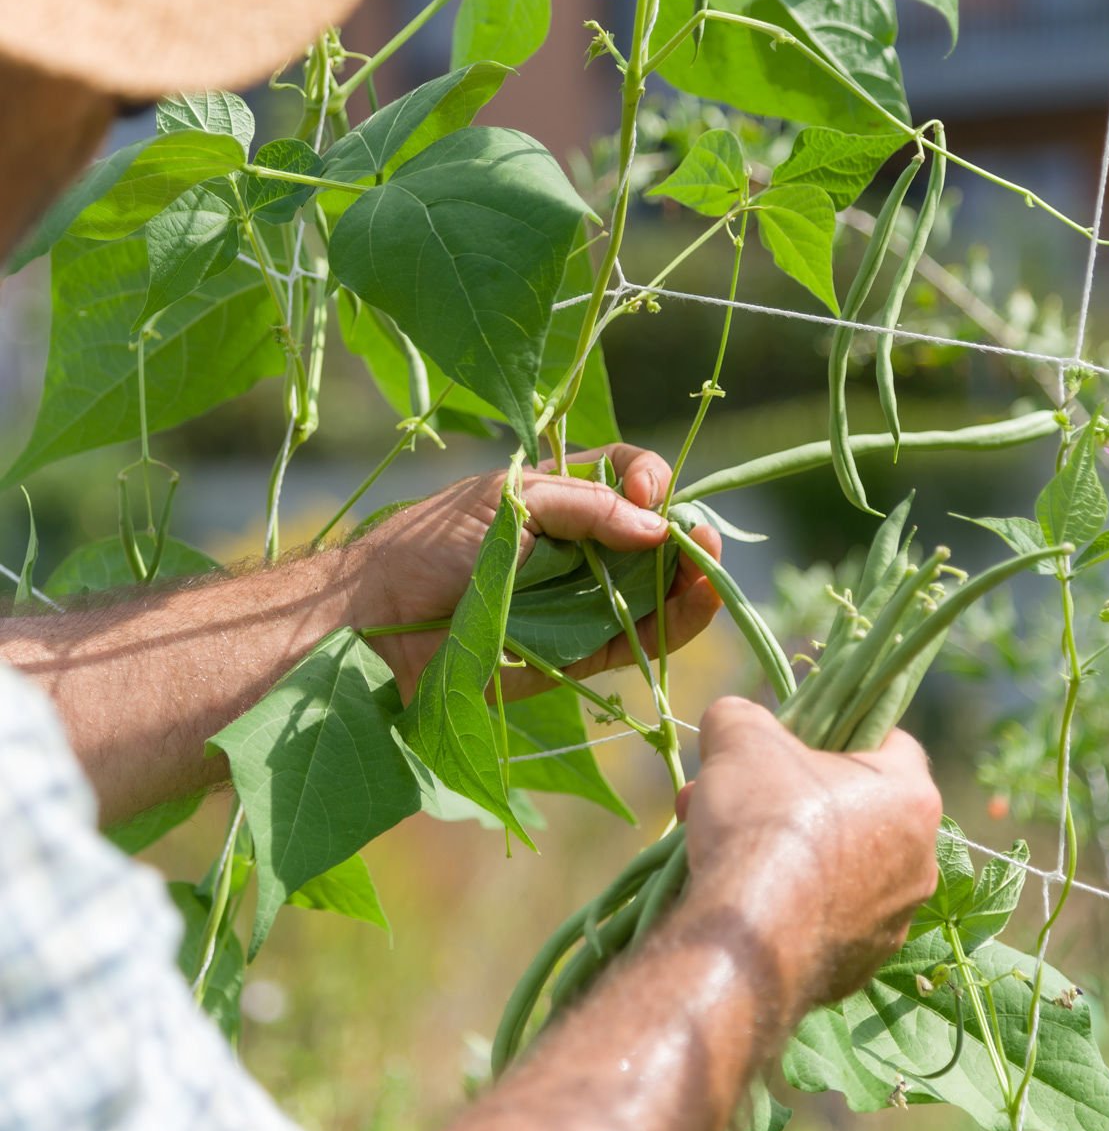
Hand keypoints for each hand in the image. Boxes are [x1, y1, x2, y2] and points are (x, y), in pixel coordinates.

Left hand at [351, 445, 721, 700]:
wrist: (375, 623)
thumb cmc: (430, 547)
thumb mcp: (508, 503)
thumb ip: (584, 507)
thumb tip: (657, 523)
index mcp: (555, 497)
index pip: (624, 475)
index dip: (647, 479)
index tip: (648, 491)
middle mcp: (574, 547)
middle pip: (651, 537)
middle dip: (685, 535)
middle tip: (705, 540)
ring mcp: (576, 602)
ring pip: (652, 592)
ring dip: (689, 584)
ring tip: (711, 576)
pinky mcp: (573, 655)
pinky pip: (634, 641)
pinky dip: (669, 628)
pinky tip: (695, 607)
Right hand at [679, 698, 940, 1018]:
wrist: (747, 945)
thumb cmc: (762, 824)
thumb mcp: (739, 737)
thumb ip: (741, 716)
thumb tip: (732, 720)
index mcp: (912, 796)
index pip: (893, 743)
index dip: (840, 734)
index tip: (796, 742)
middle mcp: (919, 862)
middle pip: (859, 808)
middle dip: (799, 798)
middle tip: (742, 797)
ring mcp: (893, 922)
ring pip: (841, 868)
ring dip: (793, 852)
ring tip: (729, 850)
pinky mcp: (860, 968)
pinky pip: (826, 921)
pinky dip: (791, 906)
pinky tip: (744, 900)